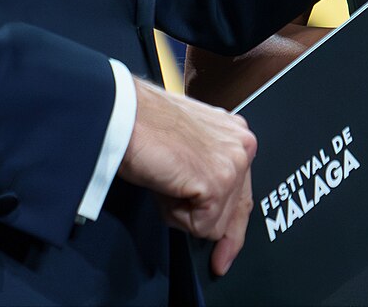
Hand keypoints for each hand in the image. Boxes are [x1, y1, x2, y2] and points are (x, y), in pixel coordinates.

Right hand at [117, 79, 257, 276]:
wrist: (124, 115)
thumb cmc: (144, 125)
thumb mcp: (187, 147)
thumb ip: (206, 169)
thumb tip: (206, 205)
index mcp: (235, 134)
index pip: (243, 193)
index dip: (233, 228)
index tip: (227, 251)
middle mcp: (242, 145)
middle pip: (235, 212)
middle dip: (210, 224)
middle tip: (201, 237)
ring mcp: (233, 164)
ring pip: (216, 224)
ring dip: (184, 213)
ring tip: (166, 181)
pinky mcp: (218, 182)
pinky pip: (201, 227)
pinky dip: (176, 215)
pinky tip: (167, 185)